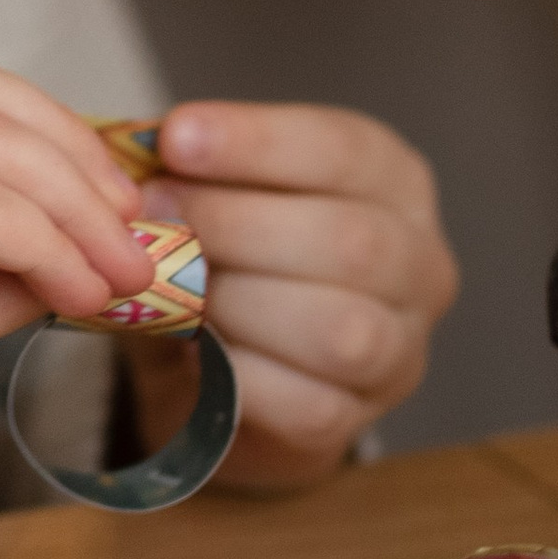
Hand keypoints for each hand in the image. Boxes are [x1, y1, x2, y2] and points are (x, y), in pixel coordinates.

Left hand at [150, 101, 455, 488]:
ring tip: (170, 286)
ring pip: (337, 329)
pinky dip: (236, 374)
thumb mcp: (228, 187)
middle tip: (154, 213)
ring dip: (236, 301)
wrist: (234, 366)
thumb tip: (138, 151)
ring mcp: (399, 349)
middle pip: (347, 241)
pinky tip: (191, 347)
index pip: (342, 151)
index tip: (175, 138)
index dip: (256, 143)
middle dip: (233, 222)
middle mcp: (419, 263)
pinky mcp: (356, 420)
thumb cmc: (237, 250)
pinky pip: (304, 404)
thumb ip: (198, 168)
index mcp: (394, 181)